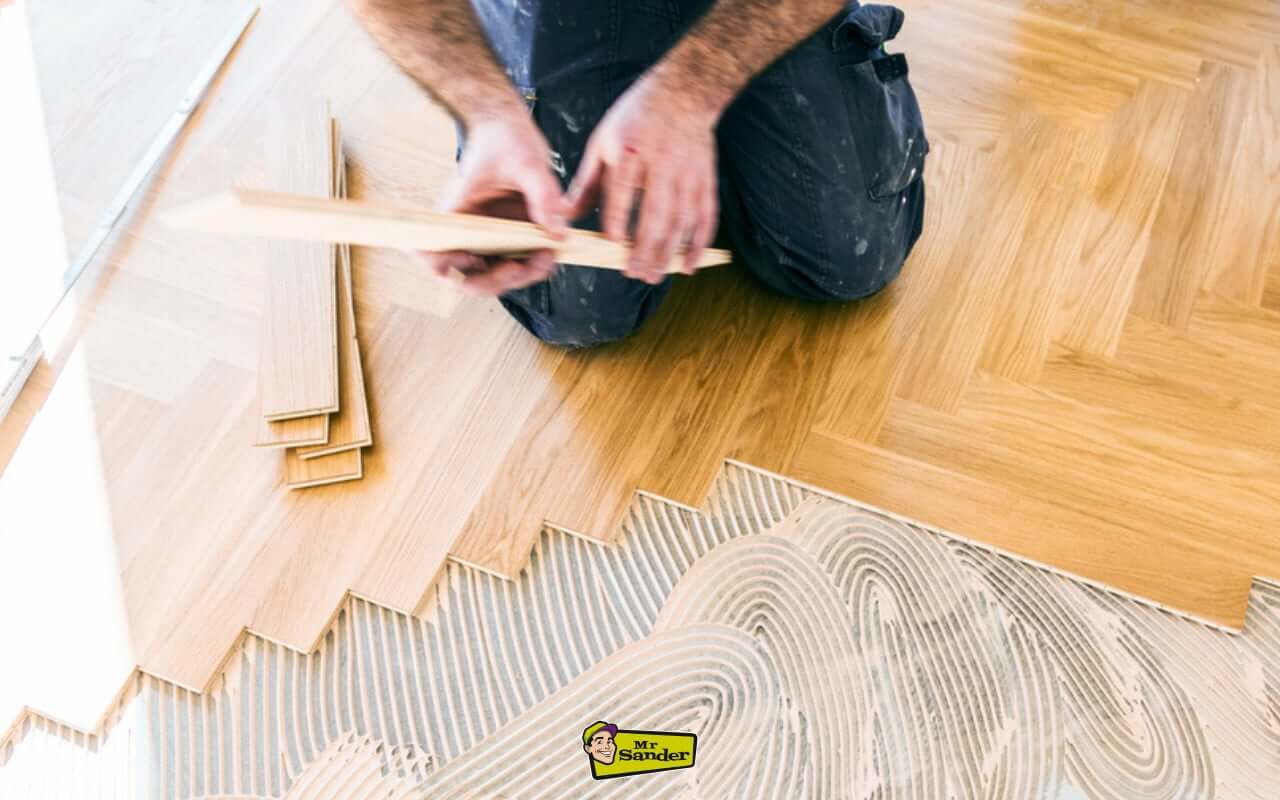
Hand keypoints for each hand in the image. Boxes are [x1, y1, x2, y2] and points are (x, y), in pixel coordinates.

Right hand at [425, 115, 567, 295]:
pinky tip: (553, 249)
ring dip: (523, 275)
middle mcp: (467, 232)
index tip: (475, 260)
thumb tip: (558, 235)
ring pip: (497, 277)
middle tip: (524, 266)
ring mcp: (489, 238)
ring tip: (548, 255)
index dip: (448, 267)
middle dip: (499, 281)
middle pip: (470, 278)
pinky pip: (518, 263)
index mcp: (454, 213)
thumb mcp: (527, 161)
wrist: (510, 127)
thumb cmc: (503, 138)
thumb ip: (543, 197)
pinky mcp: (510, 238)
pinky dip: (535, 265)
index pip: (433, 254)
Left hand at [566, 77, 718, 283]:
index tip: (611, 245)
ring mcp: (687, 172)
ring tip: (656, 275)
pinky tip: (689, 264)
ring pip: (681, 219)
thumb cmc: (636, 117)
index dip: (617, 220)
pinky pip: (705, 215)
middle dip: (646, 248)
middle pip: (655, 212)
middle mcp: (660, 163)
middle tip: (635, 274)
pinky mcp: (705, 179)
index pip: (622, 191)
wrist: (685, 91)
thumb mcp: (603, 141)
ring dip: (670, 252)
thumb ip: (587, 183)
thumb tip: (564, 218)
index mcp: (629, 150)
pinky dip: (700, 243)